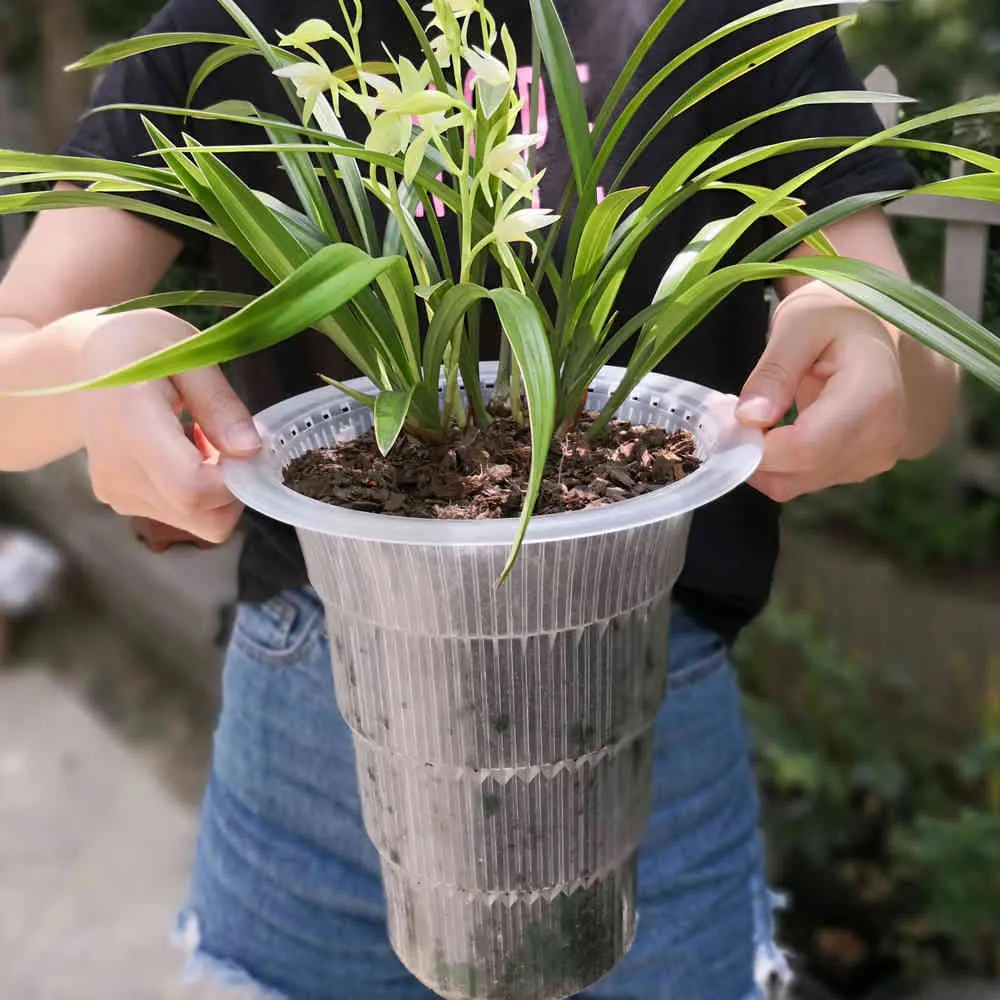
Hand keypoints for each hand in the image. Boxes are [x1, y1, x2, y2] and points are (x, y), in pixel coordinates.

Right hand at [78, 308, 260, 542]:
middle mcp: (118, 471)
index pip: (192, 488)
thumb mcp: (189, 354)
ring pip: (198, 521)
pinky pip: (182, 516)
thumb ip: (219, 403)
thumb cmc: (141, 348)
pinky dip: (199, 492)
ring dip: (218, 489)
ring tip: (201, 438)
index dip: (234, 479)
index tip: (244, 445)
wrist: (84, 364)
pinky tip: (184, 453)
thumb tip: (251, 450)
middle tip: (226, 439)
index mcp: (132, 425)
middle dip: (235, 488)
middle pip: (201, 515)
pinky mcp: (120, 502)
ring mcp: (117, 493)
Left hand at [735, 281, 906, 502]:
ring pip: (793, 483)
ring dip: (760, 460)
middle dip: (751, 452)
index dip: (757, 446)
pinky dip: (776, 464)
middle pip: (798, 471)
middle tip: (729, 416)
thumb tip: (748, 418)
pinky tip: (774, 431)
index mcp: (873, 395)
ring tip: (755, 417)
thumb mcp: (799, 324)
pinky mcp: (859, 470)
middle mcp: (880, 437)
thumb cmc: (838, 318)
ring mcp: (873, 459)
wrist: (875, 331)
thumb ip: (774, 370)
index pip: (806, 447)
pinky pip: (801, 481)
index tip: (727, 420)